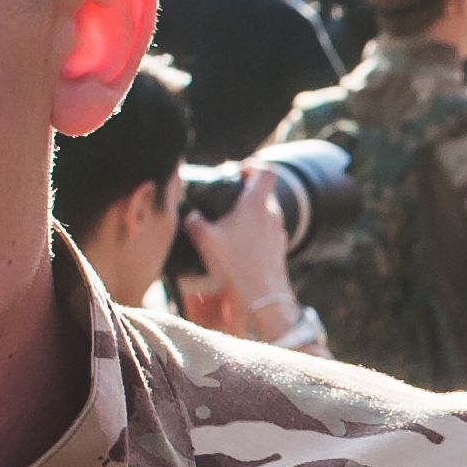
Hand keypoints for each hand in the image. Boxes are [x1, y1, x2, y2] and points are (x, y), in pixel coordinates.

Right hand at [177, 172, 297, 334]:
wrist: (263, 299)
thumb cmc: (236, 267)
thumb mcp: (205, 240)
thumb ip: (194, 221)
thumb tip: (187, 214)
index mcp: (256, 205)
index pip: (266, 171)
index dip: (252, 167)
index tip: (236, 173)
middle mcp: (272, 215)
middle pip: (262, 193)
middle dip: (243, 193)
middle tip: (224, 201)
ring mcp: (278, 233)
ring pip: (264, 214)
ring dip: (248, 215)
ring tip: (227, 226)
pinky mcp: (279, 250)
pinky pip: (266, 233)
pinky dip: (254, 233)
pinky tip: (237, 247)